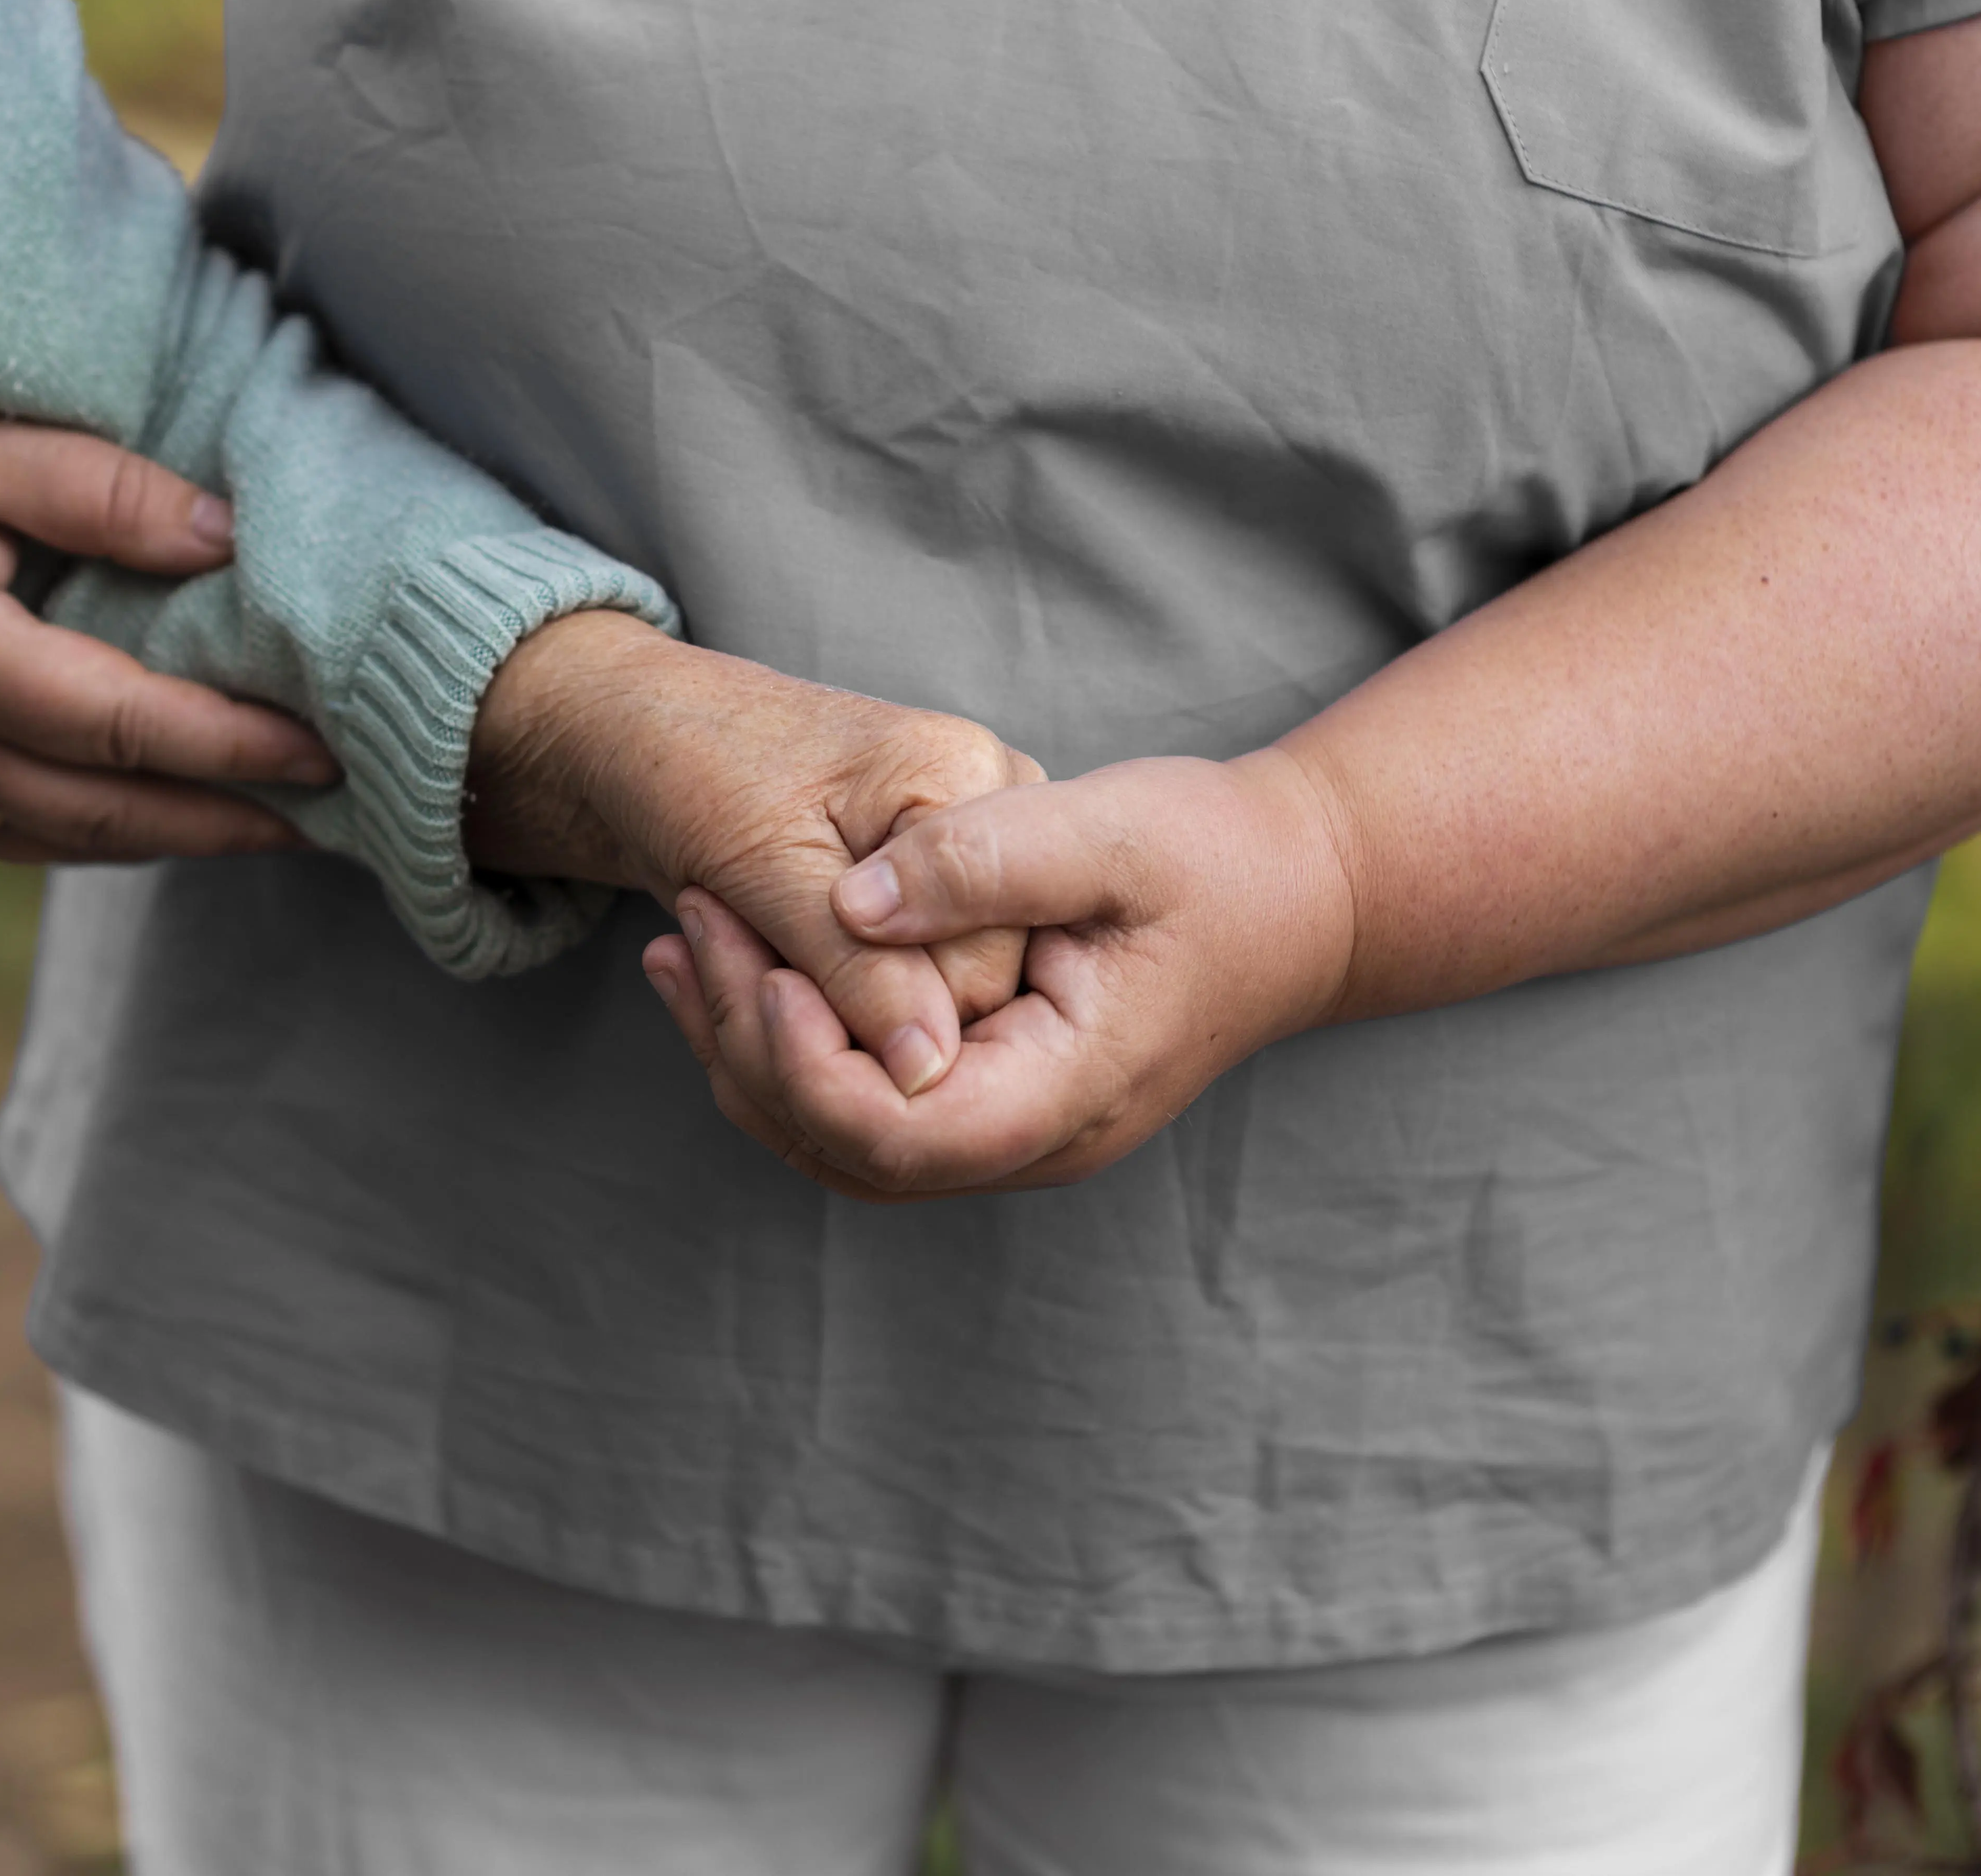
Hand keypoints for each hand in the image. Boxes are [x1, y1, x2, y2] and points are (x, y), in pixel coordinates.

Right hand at [0, 396, 339, 861]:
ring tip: (276, 823)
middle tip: (331, 807)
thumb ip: (96, 490)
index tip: (320, 746)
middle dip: (226, 817)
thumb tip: (222, 540)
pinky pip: (23, 834)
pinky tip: (170, 813)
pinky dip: (109, 833)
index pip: (122, 724)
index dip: (229, 745)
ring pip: (68, 837)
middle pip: (108, 809)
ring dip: (177, 839)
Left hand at [466, 611, 1038, 1103]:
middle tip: (733, 975)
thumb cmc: (689, 763)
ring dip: (806, 1021)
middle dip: (841, 1023)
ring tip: (713, 959)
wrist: (635, 734)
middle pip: (960, 998)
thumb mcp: (766, 865)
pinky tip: (728, 974)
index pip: (984, 966)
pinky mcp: (904, 911)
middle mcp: (981, 828)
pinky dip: (798, 1013)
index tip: (779, 991)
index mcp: (972, 783)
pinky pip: (878, 1004)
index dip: (886, 1019)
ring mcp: (948, 874)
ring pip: (914, 1014)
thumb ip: (856, 967)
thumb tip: (925, 1071)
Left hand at [647, 750, 1358, 1198]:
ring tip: (685, 944)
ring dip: (748, 1049)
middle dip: (750, 1047)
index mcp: (1065, 1094)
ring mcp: (1005, 1129)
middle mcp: (1030, 1140)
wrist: (1294, 892)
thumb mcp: (1110, 830)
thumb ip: (984, 860)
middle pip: (848, 1149)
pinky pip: (859, 1106)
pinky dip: (787, 1044)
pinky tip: (739, 963)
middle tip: (691, 927)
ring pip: (837, 1140)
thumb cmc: (1214, 856)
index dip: (807, 1065)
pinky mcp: (982, 1092)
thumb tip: (852, 901)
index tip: (760, 960)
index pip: (901, 1134)